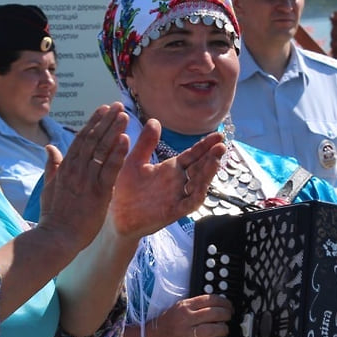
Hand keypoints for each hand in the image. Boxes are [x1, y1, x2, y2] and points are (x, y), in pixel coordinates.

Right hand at [36, 103, 131, 250]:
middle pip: (93, 139)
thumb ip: (52, 166)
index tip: (103, 109)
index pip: (81, 139)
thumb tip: (50, 147)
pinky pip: (110, 170)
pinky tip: (126, 140)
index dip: (93, 122)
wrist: (57, 238)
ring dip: (114, 131)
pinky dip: (118, 154)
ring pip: (102, 150)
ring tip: (125, 115)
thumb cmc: (54, 216)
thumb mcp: (49, 187)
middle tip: (118, 105)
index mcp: (66, 167)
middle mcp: (76, 170)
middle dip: (106, 120)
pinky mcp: (98, 193)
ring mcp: (87, 180)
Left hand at [106, 120, 226, 239]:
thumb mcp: (135, 162)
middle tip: (221, 145)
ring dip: (208, 173)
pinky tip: (202, 185)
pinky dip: (197, 194)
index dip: (204, 146)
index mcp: (170, 169)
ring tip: (215, 159)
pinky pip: (189, 203)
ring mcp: (177, 196)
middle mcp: (177, 181)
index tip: (217, 135)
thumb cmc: (125, 189)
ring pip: (199, 184)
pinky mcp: (173, 211)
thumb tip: (155, 120)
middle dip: (211, 157)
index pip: (192, 155)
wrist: (116, 216)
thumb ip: (146, 143)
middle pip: (200, 167)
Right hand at [141, 294, 233, 336]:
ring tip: (225, 331)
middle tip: (229, 318)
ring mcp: (185, 335)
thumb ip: (194, 307)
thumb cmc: (165, 327)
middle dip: (226, 315)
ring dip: (223, 330)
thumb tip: (216, 306)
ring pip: (212, 330)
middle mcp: (185, 319)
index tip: (229, 306)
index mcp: (184, 307)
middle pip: (214, 313)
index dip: (224, 302)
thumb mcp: (177, 310)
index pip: (209, 299)